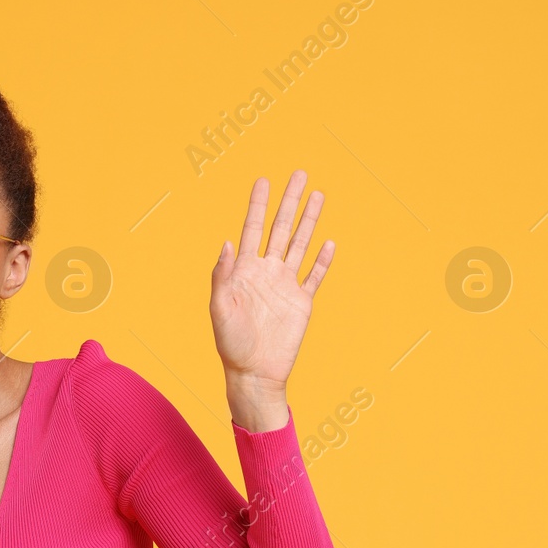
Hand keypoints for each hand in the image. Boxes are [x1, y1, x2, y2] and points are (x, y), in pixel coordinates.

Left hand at [210, 171, 335, 392]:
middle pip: (281, 228)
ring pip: (301, 245)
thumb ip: (222, 276)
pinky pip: (314, 276)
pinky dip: (322, 260)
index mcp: (244, 270)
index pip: (252, 228)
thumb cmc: (231, 344)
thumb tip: (227, 242)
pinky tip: (328, 242)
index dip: (257, 204)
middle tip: (299, 174)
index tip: (264, 180)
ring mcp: (286, 286)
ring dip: (309, 221)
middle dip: (289, 201)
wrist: (254, 373)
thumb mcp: (219, 309)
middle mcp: (267, 272)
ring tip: (318, 195)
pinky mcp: (302, 303)